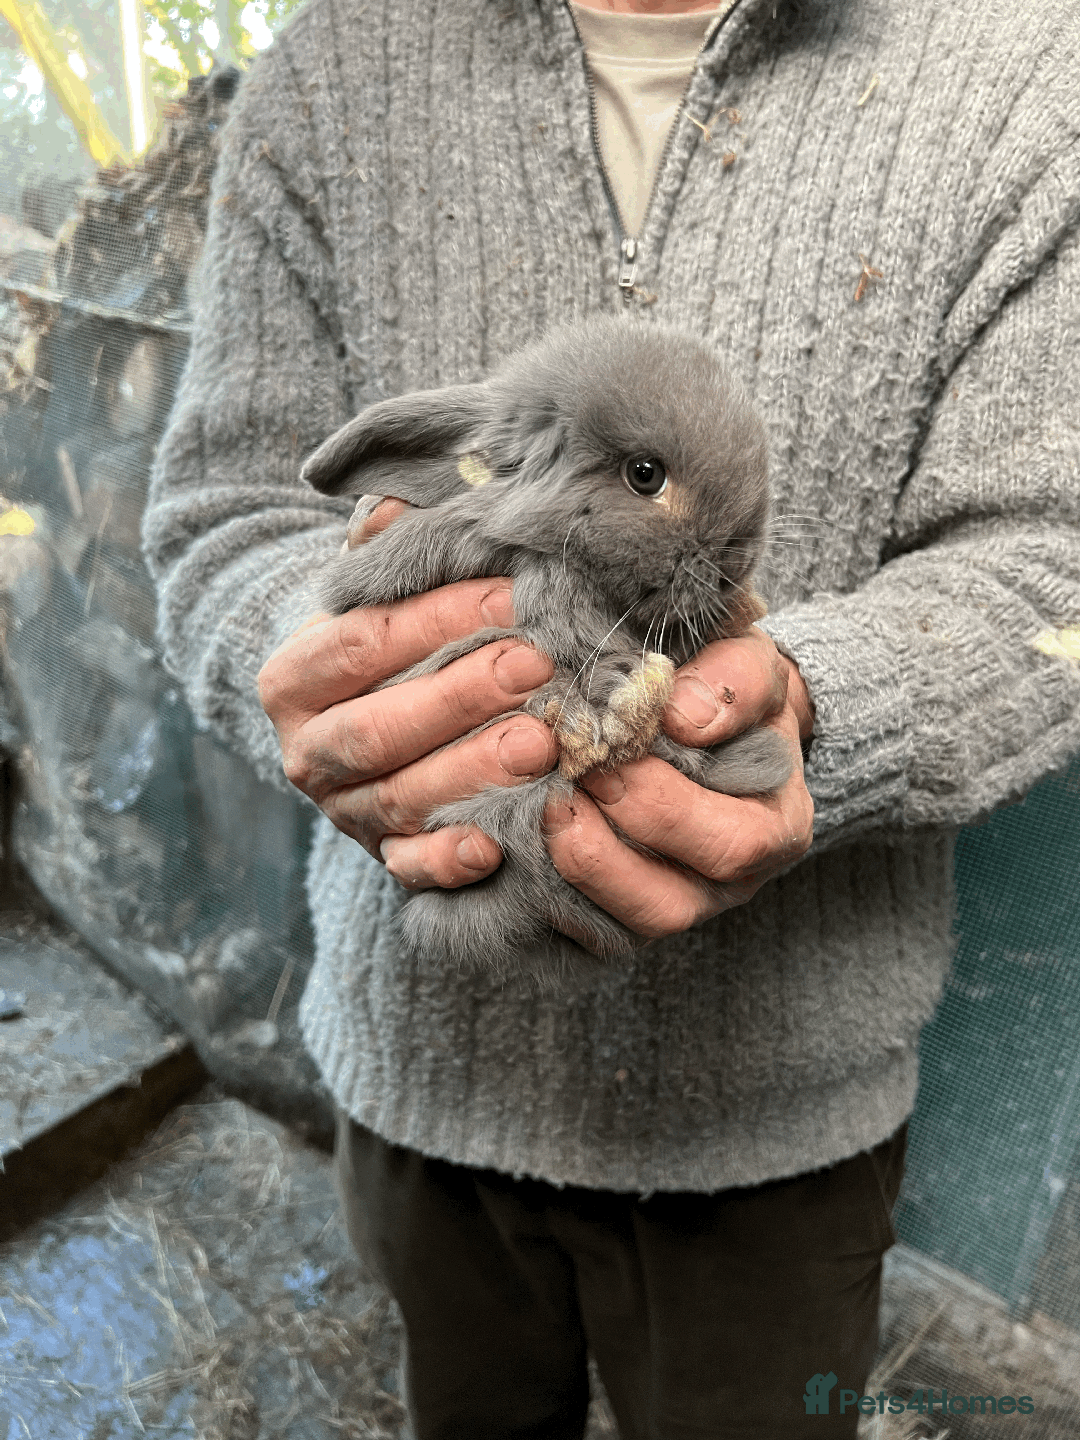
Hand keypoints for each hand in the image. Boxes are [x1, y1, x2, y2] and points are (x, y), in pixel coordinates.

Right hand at [258, 570, 558, 888]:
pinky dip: (449, 861)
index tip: (512, 594)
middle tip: (537, 668)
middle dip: (462, 697)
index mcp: (294, 678)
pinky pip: (411, 866)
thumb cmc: (384, 641)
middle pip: (380, 727)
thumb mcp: (373, 590)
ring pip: (402, 797)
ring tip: (542, 743)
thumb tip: (395, 503)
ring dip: (474, 772)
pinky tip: (494, 847)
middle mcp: (307, 752)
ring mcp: (343, 811)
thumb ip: (383, 552)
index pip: (364, 642)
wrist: (357, 717)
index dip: (438, 618)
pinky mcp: (382, 855)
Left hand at [543, 628, 814, 940]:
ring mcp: (676, 904)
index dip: (664, 806)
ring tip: (546, 804)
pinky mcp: (624, 914)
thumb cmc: (728, 690)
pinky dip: (550, 892)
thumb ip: (733, 683)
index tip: (611, 748)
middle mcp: (729, 884)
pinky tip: (526, 839)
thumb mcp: (751, 666)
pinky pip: (585, 930)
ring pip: (622, 927)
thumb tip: (683, 716)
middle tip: (567, 779)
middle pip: (671, 903)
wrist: (707, 712)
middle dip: (608, 845)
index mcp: (775, 829)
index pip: (731, 846)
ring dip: (576, 869)